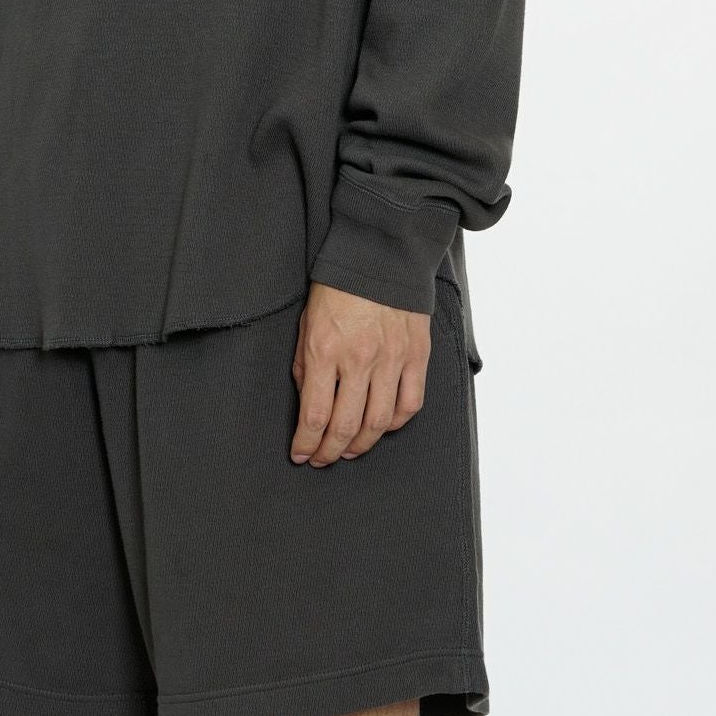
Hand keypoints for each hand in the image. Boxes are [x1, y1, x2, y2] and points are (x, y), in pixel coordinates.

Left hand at [290, 281, 430, 465]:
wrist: (379, 257)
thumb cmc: (337, 289)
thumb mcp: (306, 324)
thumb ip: (304, 366)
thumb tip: (308, 404)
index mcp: (324, 351)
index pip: (314, 416)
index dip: (305, 444)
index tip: (300, 454)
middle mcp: (358, 360)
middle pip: (345, 427)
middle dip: (329, 452)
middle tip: (321, 459)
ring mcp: (391, 359)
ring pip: (378, 423)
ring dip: (360, 445)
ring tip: (348, 450)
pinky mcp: (415, 356)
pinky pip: (409, 404)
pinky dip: (394, 424)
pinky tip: (381, 427)